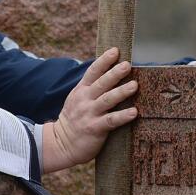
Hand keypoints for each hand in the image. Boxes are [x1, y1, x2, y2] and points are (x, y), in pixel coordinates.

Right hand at [48, 47, 138, 170]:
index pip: (93, 71)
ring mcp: (89, 114)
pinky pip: (111, 121)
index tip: (116, 51)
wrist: (61, 144)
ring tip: (134, 85)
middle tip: (128, 65)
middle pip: (101, 83)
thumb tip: (109, 73)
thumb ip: (90, 87)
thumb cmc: (75, 120)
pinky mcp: (95, 128)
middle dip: (115, 73)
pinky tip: (134, 112)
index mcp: (81, 90)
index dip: (104, 60)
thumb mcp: (78, 99)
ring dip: (121, 91)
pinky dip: (122, 116)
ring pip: (107, 100)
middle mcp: (85, 100)